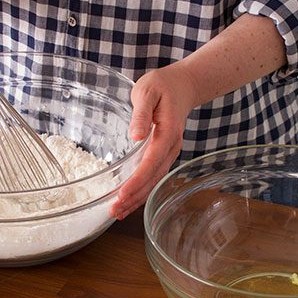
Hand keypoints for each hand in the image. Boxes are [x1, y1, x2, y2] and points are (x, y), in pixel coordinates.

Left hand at [111, 63, 198, 219]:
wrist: (183, 85)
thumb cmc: (163, 86)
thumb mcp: (148, 92)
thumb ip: (141, 114)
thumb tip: (135, 136)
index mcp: (167, 134)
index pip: (150, 163)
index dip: (136, 181)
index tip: (121, 195)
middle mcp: (171, 147)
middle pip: (153, 178)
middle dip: (134, 197)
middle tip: (114, 211)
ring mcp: (170, 152)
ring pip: (154, 181)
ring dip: (137, 198)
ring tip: (118, 212)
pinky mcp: (165, 153)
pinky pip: (154, 175)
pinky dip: (142, 189)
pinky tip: (130, 198)